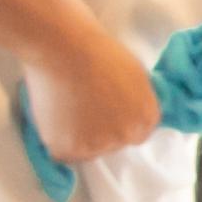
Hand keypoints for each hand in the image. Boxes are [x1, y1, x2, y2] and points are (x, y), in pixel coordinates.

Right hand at [24, 32, 162, 165]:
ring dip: (77, 137)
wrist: (64, 48)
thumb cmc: (97, 51)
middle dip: (98, 130)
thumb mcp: (135, 74)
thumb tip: (128, 110)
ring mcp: (98, 145)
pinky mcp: (69, 150)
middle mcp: (126, 135)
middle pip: (111, 144)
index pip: (135, 134)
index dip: (117, 122)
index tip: (103, 111)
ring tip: (65, 106)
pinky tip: (55, 114)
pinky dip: (57, 138)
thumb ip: (136, 100)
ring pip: (87, 150)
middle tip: (81, 105)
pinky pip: (63, 153)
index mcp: (146, 117)